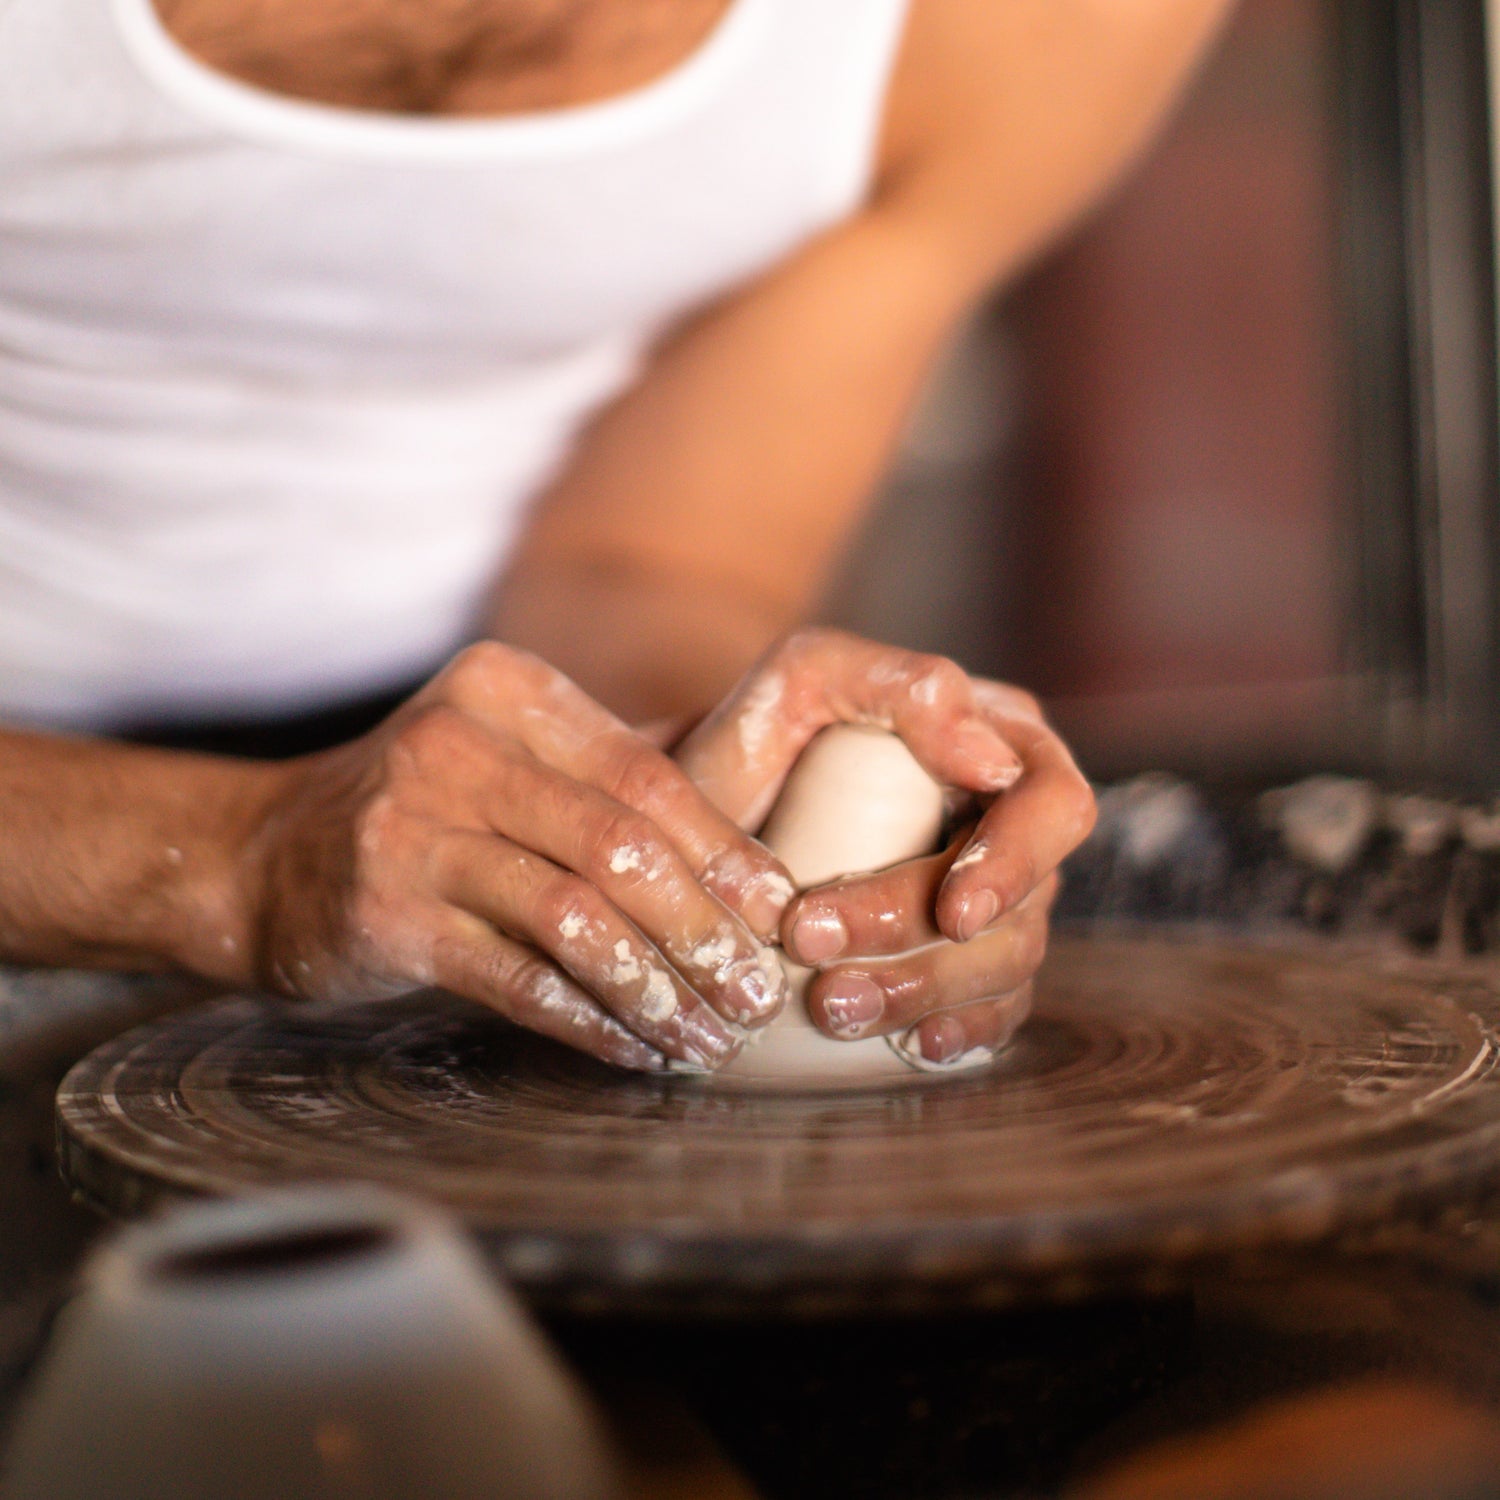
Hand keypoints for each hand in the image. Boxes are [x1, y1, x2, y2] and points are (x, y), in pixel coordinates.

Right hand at [240, 643, 794, 1070]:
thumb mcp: (511, 753)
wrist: (263, 858)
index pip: (647, 774)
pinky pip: (515, 977)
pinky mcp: (381, 915)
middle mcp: (457, 746)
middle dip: (705, 929)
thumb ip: (618, 764)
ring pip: (574, 915)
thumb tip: (764, 785)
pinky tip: (634, 1050)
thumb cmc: (426, 810)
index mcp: (509, 691)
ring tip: (708, 1038)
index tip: (779, 913)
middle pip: (621, 844)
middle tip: (756, 993)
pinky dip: (587, 1020)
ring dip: (656, 988)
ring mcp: (410, 829)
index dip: (726, 850)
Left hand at [673, 630, 1094, 1065]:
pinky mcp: (964, 959)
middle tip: (827, 960)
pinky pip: (992, 1012)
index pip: (1052, 805)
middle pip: (1027, 904)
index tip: (950, 913)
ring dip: (923, 993)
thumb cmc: (758, 735)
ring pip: (1007, 965)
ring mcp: (997, 897)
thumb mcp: (807, 678)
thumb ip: (897, 684)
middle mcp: (1014, 822)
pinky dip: (955, 1033)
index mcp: (1003, 741)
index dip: (1013, 865)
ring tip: (830, 1006)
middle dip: (939, 947)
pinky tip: (911, 1046)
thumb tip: (991, 756)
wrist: (701, 812)